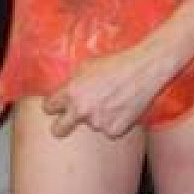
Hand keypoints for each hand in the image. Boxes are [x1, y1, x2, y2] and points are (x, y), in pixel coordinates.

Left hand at [42, 43, 168, 138]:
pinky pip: (109, 130)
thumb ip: (72, 83)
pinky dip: (114, 121)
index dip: (53, 105)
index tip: (57, 106)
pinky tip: (122, 107)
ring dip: (98, 116)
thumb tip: (63, 92)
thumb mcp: (87, 66)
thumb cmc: (117, 63)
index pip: (48, 107)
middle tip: (70, 119)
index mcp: (71, 92)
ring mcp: (98, 123)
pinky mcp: (114, 131)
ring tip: (113, 99)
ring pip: (91, 125)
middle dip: (60, 126)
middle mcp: (82, 110)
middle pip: (58, 130)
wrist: (144, 69)